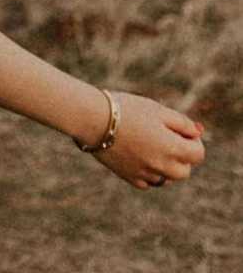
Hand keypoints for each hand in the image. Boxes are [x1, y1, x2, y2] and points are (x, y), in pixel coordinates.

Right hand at [91, 92, 205, 188]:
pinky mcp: (130, 177)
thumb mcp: (157, 109)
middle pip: (184, 170)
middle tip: (164, 137)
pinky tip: (137, 154)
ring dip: (165, 165)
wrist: (93, 119)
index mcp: (172, 148)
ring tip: (148, 144)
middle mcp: (162, 166)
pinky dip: (149, 172)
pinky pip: (148, 182)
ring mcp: (146, 174)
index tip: (180, 130)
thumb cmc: (126, 109)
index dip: (193, 140)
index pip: (198, 154)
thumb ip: (182, 123)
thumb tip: (198, 133)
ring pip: (167, 178)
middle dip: (180, 156)